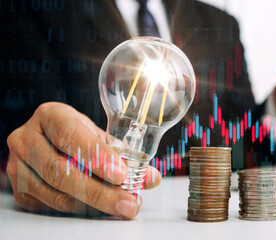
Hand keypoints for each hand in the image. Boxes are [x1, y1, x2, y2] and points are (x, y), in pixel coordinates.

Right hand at [6, 102, 160, 218]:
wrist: (46, 142)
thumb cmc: (76, 135)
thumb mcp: (98, 135)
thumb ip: (123, 154)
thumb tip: (150, 177)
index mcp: (51, 116)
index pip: (71, 136)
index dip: (97, 157)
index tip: (120, 174)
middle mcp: (27, 139)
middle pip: (61, 171)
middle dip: (100, 191)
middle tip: (127, 202)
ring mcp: (18, 165)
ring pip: (56, 193)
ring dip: (93, 205)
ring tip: (121, 207)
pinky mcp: (19, 189)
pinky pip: (51, 206)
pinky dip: (80, 209)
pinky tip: (100, 208)